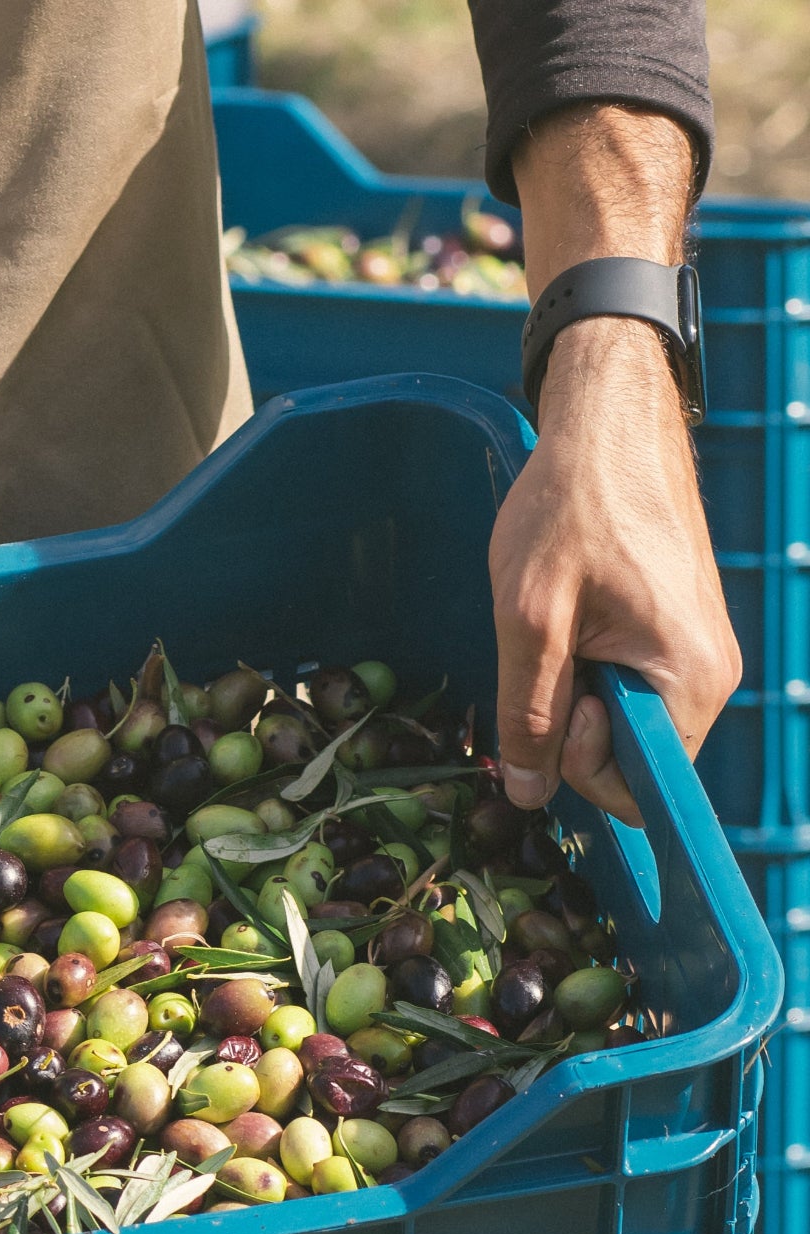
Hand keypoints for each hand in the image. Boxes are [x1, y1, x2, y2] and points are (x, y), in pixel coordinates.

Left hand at [489, 321, 736, 825]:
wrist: (609, 429)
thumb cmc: (570, 511)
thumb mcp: (530, 620)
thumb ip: (530, 716)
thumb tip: (529, 795)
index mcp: (690, 681)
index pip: (640, 789)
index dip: (582, 766)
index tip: (562, 699)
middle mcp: (711, 677)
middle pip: (632, 762)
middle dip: (576, 733)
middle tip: (555, 655)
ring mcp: (699, 656)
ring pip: (625, 726)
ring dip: (578, 698)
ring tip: (565, 629)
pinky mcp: (679, 638)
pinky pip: (629, 691)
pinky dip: (590, 672)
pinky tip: (576, 622)